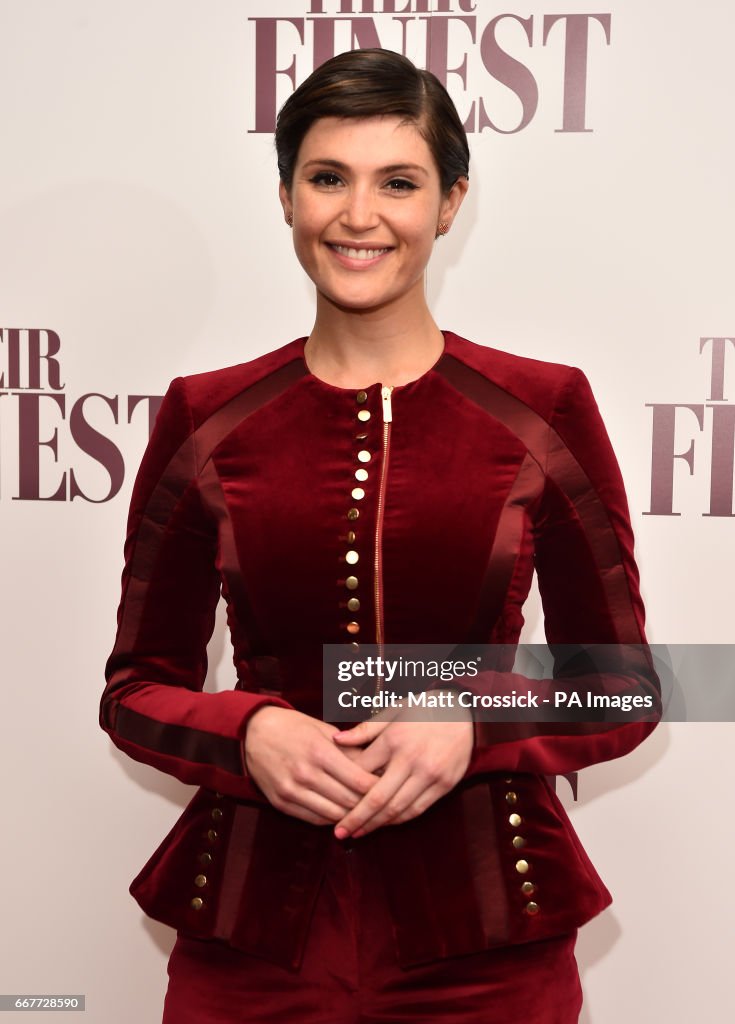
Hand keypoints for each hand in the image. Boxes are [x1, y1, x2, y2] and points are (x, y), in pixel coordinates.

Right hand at [243, 706, 379, 825]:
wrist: (253, 733)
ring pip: (333, 815)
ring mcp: (292, 791)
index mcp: (320, 752)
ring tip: (366, 813)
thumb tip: (379, 767)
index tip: (390, 788)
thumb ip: (350, 750)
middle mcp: (306, 774)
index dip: (378, 788)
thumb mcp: (323, 730)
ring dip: (352, 816)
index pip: (359, 781)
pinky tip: (343, 814)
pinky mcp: (281, 803)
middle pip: (349, 801)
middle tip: (383, 804)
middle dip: (369, 805)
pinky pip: (314, 819)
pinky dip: (332, 819)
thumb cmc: (293, 727)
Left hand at [331, 694, 473, 837]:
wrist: (464, 711)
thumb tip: (336, 741)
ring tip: (358, 833)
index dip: (345, 788)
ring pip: (397, 808)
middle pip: (377, 798)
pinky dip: (399, 820)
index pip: (363, 771)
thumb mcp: (393, 711)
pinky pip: (417, 809)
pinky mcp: (444, 785)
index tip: (331, 799)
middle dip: (356, 818)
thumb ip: (365, 729)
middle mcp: (411, 759)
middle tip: (339, 833)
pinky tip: (384, 825)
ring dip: (376, 825)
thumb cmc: (423, 710)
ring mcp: (429, 774)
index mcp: (394, 739)